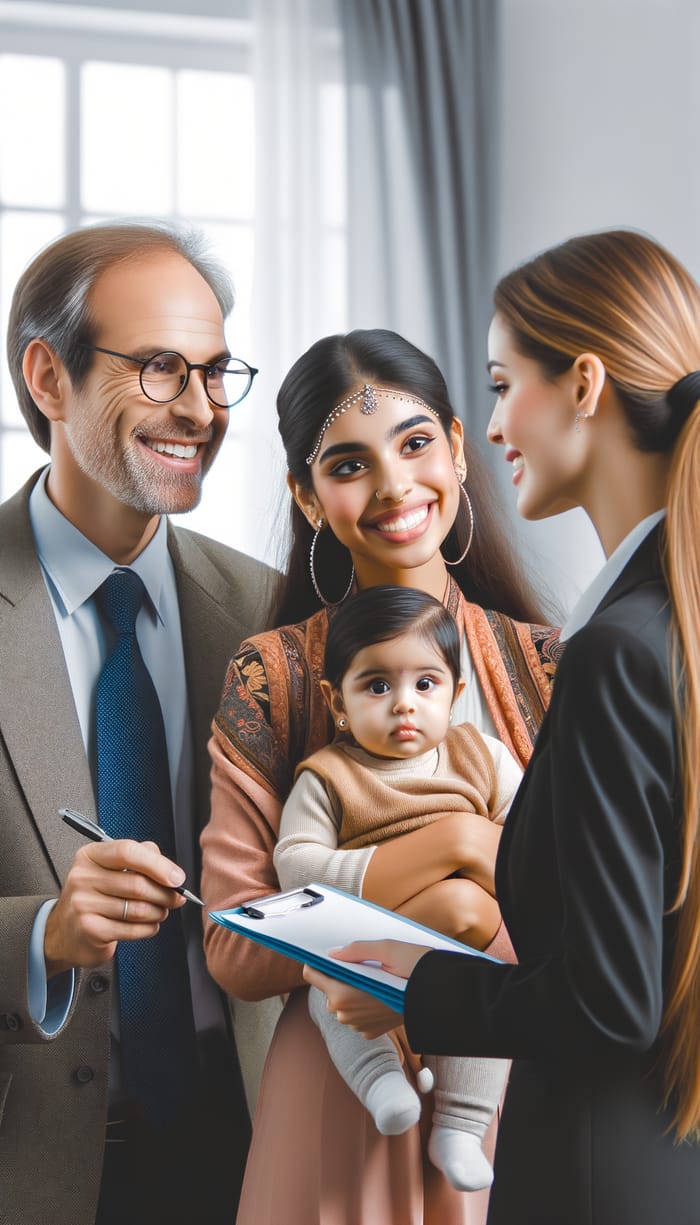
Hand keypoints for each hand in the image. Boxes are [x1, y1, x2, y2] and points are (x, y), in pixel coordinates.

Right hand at [44, 839, 186, 975]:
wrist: (65, 932)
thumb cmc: (94, 897)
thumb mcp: (109, 868)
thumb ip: (140, 858)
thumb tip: (171, 870)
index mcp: (90, 856)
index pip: (127, 851)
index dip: (158, 864)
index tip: (177, 877)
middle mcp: (83, 877)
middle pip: (137, 884)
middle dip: (165, 894)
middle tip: (175, 898)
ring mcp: (83, 904)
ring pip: (138, 909)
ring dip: (159, 912)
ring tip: (160, 911)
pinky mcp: (90, 929)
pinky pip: (132, 929)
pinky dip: (148, 929)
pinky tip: (147, 925)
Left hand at [302, 940, 430, 1037]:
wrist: (443, 1000)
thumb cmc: (416, 971)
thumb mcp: (386, 949)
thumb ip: (354, 950)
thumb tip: (332, 953)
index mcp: (343, 994)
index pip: (312, 974)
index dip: (319, 961)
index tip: (330, 954)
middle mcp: (346, 1014)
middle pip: (329, 988)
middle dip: (341, 976)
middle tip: (365, 965)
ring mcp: (357, 1026)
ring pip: (343, 1002)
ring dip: (353, 990)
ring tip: (378, 979)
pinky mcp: (370, 1032)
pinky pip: (358, 1013)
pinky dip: (366, 1003)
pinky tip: (383, 994)